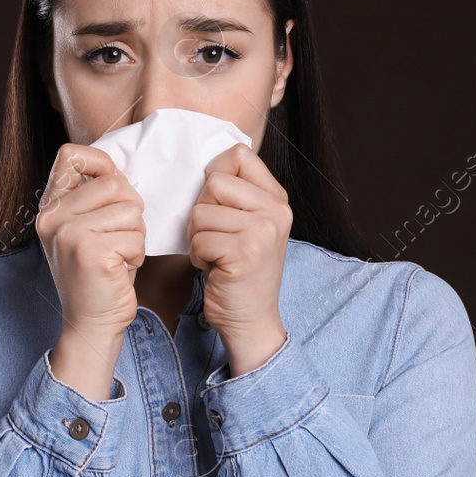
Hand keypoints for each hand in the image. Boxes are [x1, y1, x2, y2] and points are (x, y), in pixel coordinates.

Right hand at [34, 143, 146, 341]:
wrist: (90, 323)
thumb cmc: (98, 275)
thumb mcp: (87, 229)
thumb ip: (96, 199)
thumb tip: (121, 170)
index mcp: (50, 207)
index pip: (70, 155)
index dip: (101, 162)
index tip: (113, 184)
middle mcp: (52, 217)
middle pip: (114, 183)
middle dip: (131, 209)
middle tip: (120, 237)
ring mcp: (69, 234)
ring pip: (130, 211)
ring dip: (136, 236)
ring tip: (119, 256)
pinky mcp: (90, 251)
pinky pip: (135, 236)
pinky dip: (137, 255)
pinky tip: (120, 270)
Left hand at [188, 142, 289, 374]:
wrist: (252, 321)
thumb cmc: (240, 272)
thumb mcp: (248, 226)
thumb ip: (235, 196)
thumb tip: (205, 165)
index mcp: (277, 199)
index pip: (238, 155)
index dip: (214, 177)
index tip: (217, 206)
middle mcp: (276, 211)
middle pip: (214, 182)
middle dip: (202, 212)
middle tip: (216, 238)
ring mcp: (263, 231)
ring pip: (200, 212)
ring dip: (198, 238)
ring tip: (217, 255)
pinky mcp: (245, 252)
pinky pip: (199, 239)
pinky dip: (198, 257)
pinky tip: (215, 269)